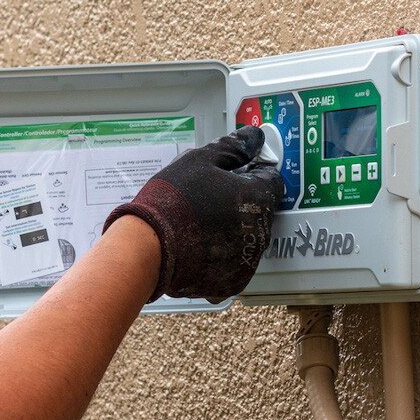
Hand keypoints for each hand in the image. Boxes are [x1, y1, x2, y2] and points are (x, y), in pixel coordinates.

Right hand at [102, 126, 284, 302]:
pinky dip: (222, 255)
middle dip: (241, 202)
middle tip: (210, 197)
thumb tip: (253, 137)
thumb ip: (232, 147)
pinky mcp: (233, 282)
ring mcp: (248, 260)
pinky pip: (234, 263)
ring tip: (200, 222)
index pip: (272, 179)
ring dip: (232, 229)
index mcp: (258, 198)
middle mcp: (260, 232)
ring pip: (248, 238)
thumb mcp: (200, 160)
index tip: (236, 172)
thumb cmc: (172, 201)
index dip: (253, 171)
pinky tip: (199, 244)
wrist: (147, 247)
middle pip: (260, 210)